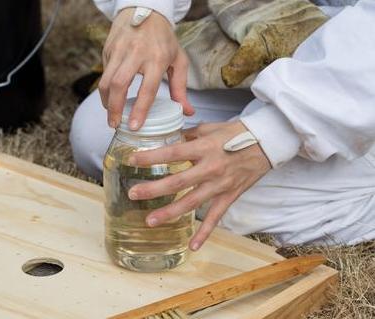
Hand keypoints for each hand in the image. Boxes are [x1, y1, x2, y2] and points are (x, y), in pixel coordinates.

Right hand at [98, 8, 193, 129]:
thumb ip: (181, 88)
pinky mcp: (108, 49)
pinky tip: (111, 98)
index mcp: (158, 58)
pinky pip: (104, 73)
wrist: (146, 9)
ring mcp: (120, 50)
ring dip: (106, 101)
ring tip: (111, 115)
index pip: (148, 89)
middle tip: (115, 125)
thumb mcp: (178, 60)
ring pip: (106, 80)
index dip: (140, 109)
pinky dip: (106, 89)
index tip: (134, 126)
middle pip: (119, 85)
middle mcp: (137, 53)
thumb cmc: (164, 38)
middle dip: (114, 109)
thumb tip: (187, 112)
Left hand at [127, 121, 270, 249]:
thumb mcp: (211, 128)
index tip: (133, 160)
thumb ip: (189, 135)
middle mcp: (210, 168)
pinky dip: (204, 233)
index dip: (152, 157)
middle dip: (153, 189)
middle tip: (133, 194)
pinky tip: (192, 246)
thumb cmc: (238, 132)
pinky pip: (215, 217)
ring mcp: (220, 185)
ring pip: (191, 202)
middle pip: (177, 182)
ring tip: (150, 220)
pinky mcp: (229, 196)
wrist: (267, 143)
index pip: (172, 153)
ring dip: (170, 212)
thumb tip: (171, 139)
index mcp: (204, 148)